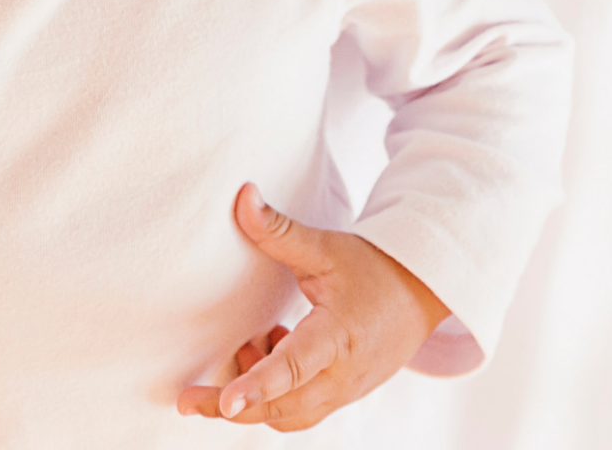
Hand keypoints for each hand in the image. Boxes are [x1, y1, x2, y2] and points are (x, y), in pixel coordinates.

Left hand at [176, 183, 446, 431]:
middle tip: (187, 400)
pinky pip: (301, 409)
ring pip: (289, 416)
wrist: (424, 291)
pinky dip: (276, 393)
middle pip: (281, 408)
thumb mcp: (326, 248)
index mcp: (337, 337)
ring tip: (247, 346)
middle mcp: (342, 375)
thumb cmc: (375, 268)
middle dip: (232, 407)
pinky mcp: (343, 394)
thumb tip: (242, 196)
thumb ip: (279, 230)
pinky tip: (270, 347)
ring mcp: (345, 391)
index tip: (225, 404)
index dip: (257, 387)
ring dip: (256, 397)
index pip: (292, 368)